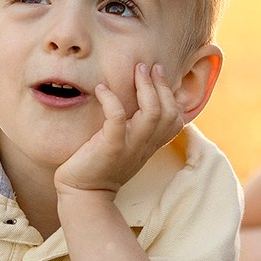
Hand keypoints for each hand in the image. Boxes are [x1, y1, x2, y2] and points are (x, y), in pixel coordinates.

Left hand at [55, 63, 184, 194]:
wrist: (85, 194)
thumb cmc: (101, 167)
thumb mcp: (127, 147)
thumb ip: (136, 130)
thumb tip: (135, 104)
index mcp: (150, 144)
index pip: (176, 119)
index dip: (172, 95)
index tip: (159, 75)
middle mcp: (145, 144)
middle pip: (168, 111)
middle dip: (161, 85)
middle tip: (149, 66)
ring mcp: (130, 146)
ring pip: (151, 113)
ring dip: (146, 87)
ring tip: (136, 69)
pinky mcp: (111, 147)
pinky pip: (117, 118)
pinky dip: (111, 100)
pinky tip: (101, 88)